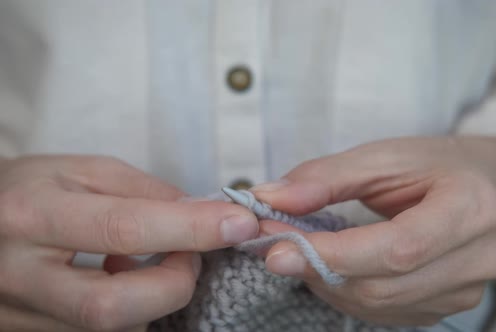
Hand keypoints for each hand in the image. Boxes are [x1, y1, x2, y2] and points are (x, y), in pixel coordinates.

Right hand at [0, 155, 257, 330]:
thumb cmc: (28, 189)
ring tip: (151, 262)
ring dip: (154, 299)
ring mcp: (21, 317)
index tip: (239, 223)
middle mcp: (19, 276)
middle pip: (112, 308)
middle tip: (190, 255)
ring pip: (111, 331)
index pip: (123, 228)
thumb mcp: (82, 170)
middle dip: (174, 284)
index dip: (190, 228)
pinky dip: (132, 312)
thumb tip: (203, 215)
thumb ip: (145, 191)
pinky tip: (123, 280)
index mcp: (31, 215)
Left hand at [253, 136, 495, 325]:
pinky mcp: (445, 307)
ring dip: (326, 282)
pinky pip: (383, 312)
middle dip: (318, 269)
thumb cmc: (433, 166)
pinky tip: (330, 267)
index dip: (335, 254)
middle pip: (384, 285)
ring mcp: (464, 292)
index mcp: (469, 209)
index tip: (278, 248)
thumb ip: (326, 177)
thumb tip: (271, 199)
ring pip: (378, 304)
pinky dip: (345, 292)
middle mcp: (476, 260)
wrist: (481, 188)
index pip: (399, 248)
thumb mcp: (383, 156)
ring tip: (300, 251)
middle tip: (274, 246)